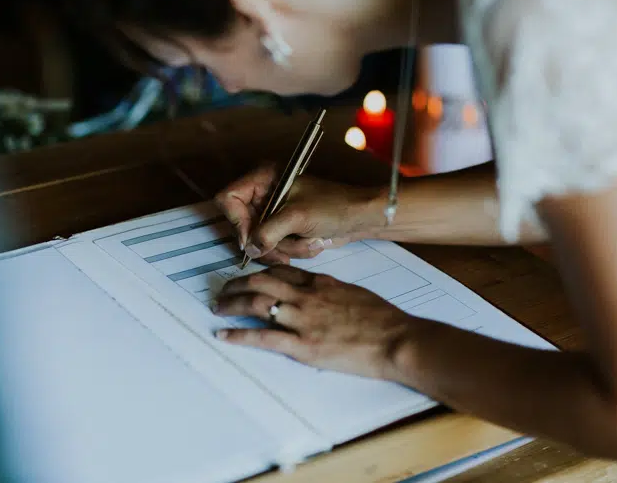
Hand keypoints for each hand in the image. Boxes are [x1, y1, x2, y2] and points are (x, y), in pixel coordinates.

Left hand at [212, 266, 410, 379]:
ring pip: (255, 302)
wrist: (397, 339)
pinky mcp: (302, 345)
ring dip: (231, 304)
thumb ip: (332, 291)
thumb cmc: (384, 320)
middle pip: (260, 281)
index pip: (281, 269)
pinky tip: (224, 334)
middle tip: (224, 289)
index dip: (259, 270)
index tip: (248, 275)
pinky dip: (238, 334)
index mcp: (321, 282)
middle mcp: (307, 296)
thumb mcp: (355, 293)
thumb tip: (321, 295)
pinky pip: (262, 336)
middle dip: (237, 283)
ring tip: (218, 307)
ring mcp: (303, 319)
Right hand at [214, 164, 385, 264]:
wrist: (360, 217)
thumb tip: (250, 248)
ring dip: (284, 247)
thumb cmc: (333, 206)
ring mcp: (273, 211)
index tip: (252, 239)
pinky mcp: (284, 227)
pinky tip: (310, 243)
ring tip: (306, 242)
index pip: (229, 199)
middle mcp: (264, 193)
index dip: (236, 221)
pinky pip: (274, 245)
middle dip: (265, 241)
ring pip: (259, 240)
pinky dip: (292, 249)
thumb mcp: (296, 217)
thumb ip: (267, 232)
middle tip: (280, 252)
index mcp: (263, 178)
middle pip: (242, 225)